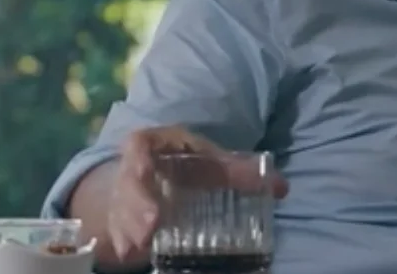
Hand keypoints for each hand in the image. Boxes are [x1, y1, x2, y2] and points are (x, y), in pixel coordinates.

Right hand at [107, 126, 288, 260]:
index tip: (141, 169)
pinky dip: (121, 240)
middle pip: (129, 182)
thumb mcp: (212, 164)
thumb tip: (282, 188)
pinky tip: (128, 253)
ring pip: (120, 207)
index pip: (140, 143)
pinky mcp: (118, 214)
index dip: (137, 156)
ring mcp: (121, 192)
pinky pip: (114, 227)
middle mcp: (133, 166)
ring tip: (139, 245)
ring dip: (129, 226)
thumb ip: (243, 174)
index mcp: (155, 144)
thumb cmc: (188, 164)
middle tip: (151, 225)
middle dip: (137, 204)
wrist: (155, 174)